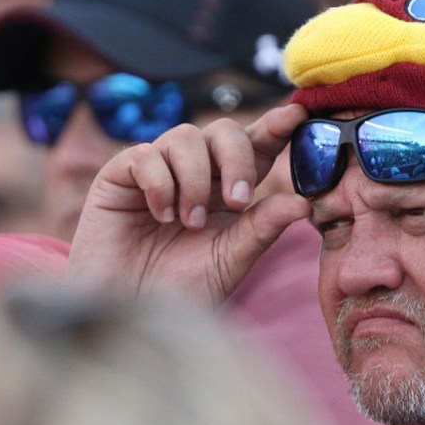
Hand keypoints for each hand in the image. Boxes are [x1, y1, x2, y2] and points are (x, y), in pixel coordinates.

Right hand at [67, 104, 312, 305]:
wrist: (128, 309)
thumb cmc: (181, 287)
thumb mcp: (231, 260)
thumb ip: (263, 228)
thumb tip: (304, 203)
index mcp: (228, 187)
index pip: (257, 146)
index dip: (276, 126)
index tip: (296, 115)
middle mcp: (196, 171)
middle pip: (224, 131)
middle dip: (237, 159)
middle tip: (238, 200)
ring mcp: (157, 169)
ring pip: (185, 137)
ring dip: (195, 180)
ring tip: (190, 222)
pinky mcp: (119, 175)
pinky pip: (146, 155)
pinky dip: (159, 184)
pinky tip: (160, 215)